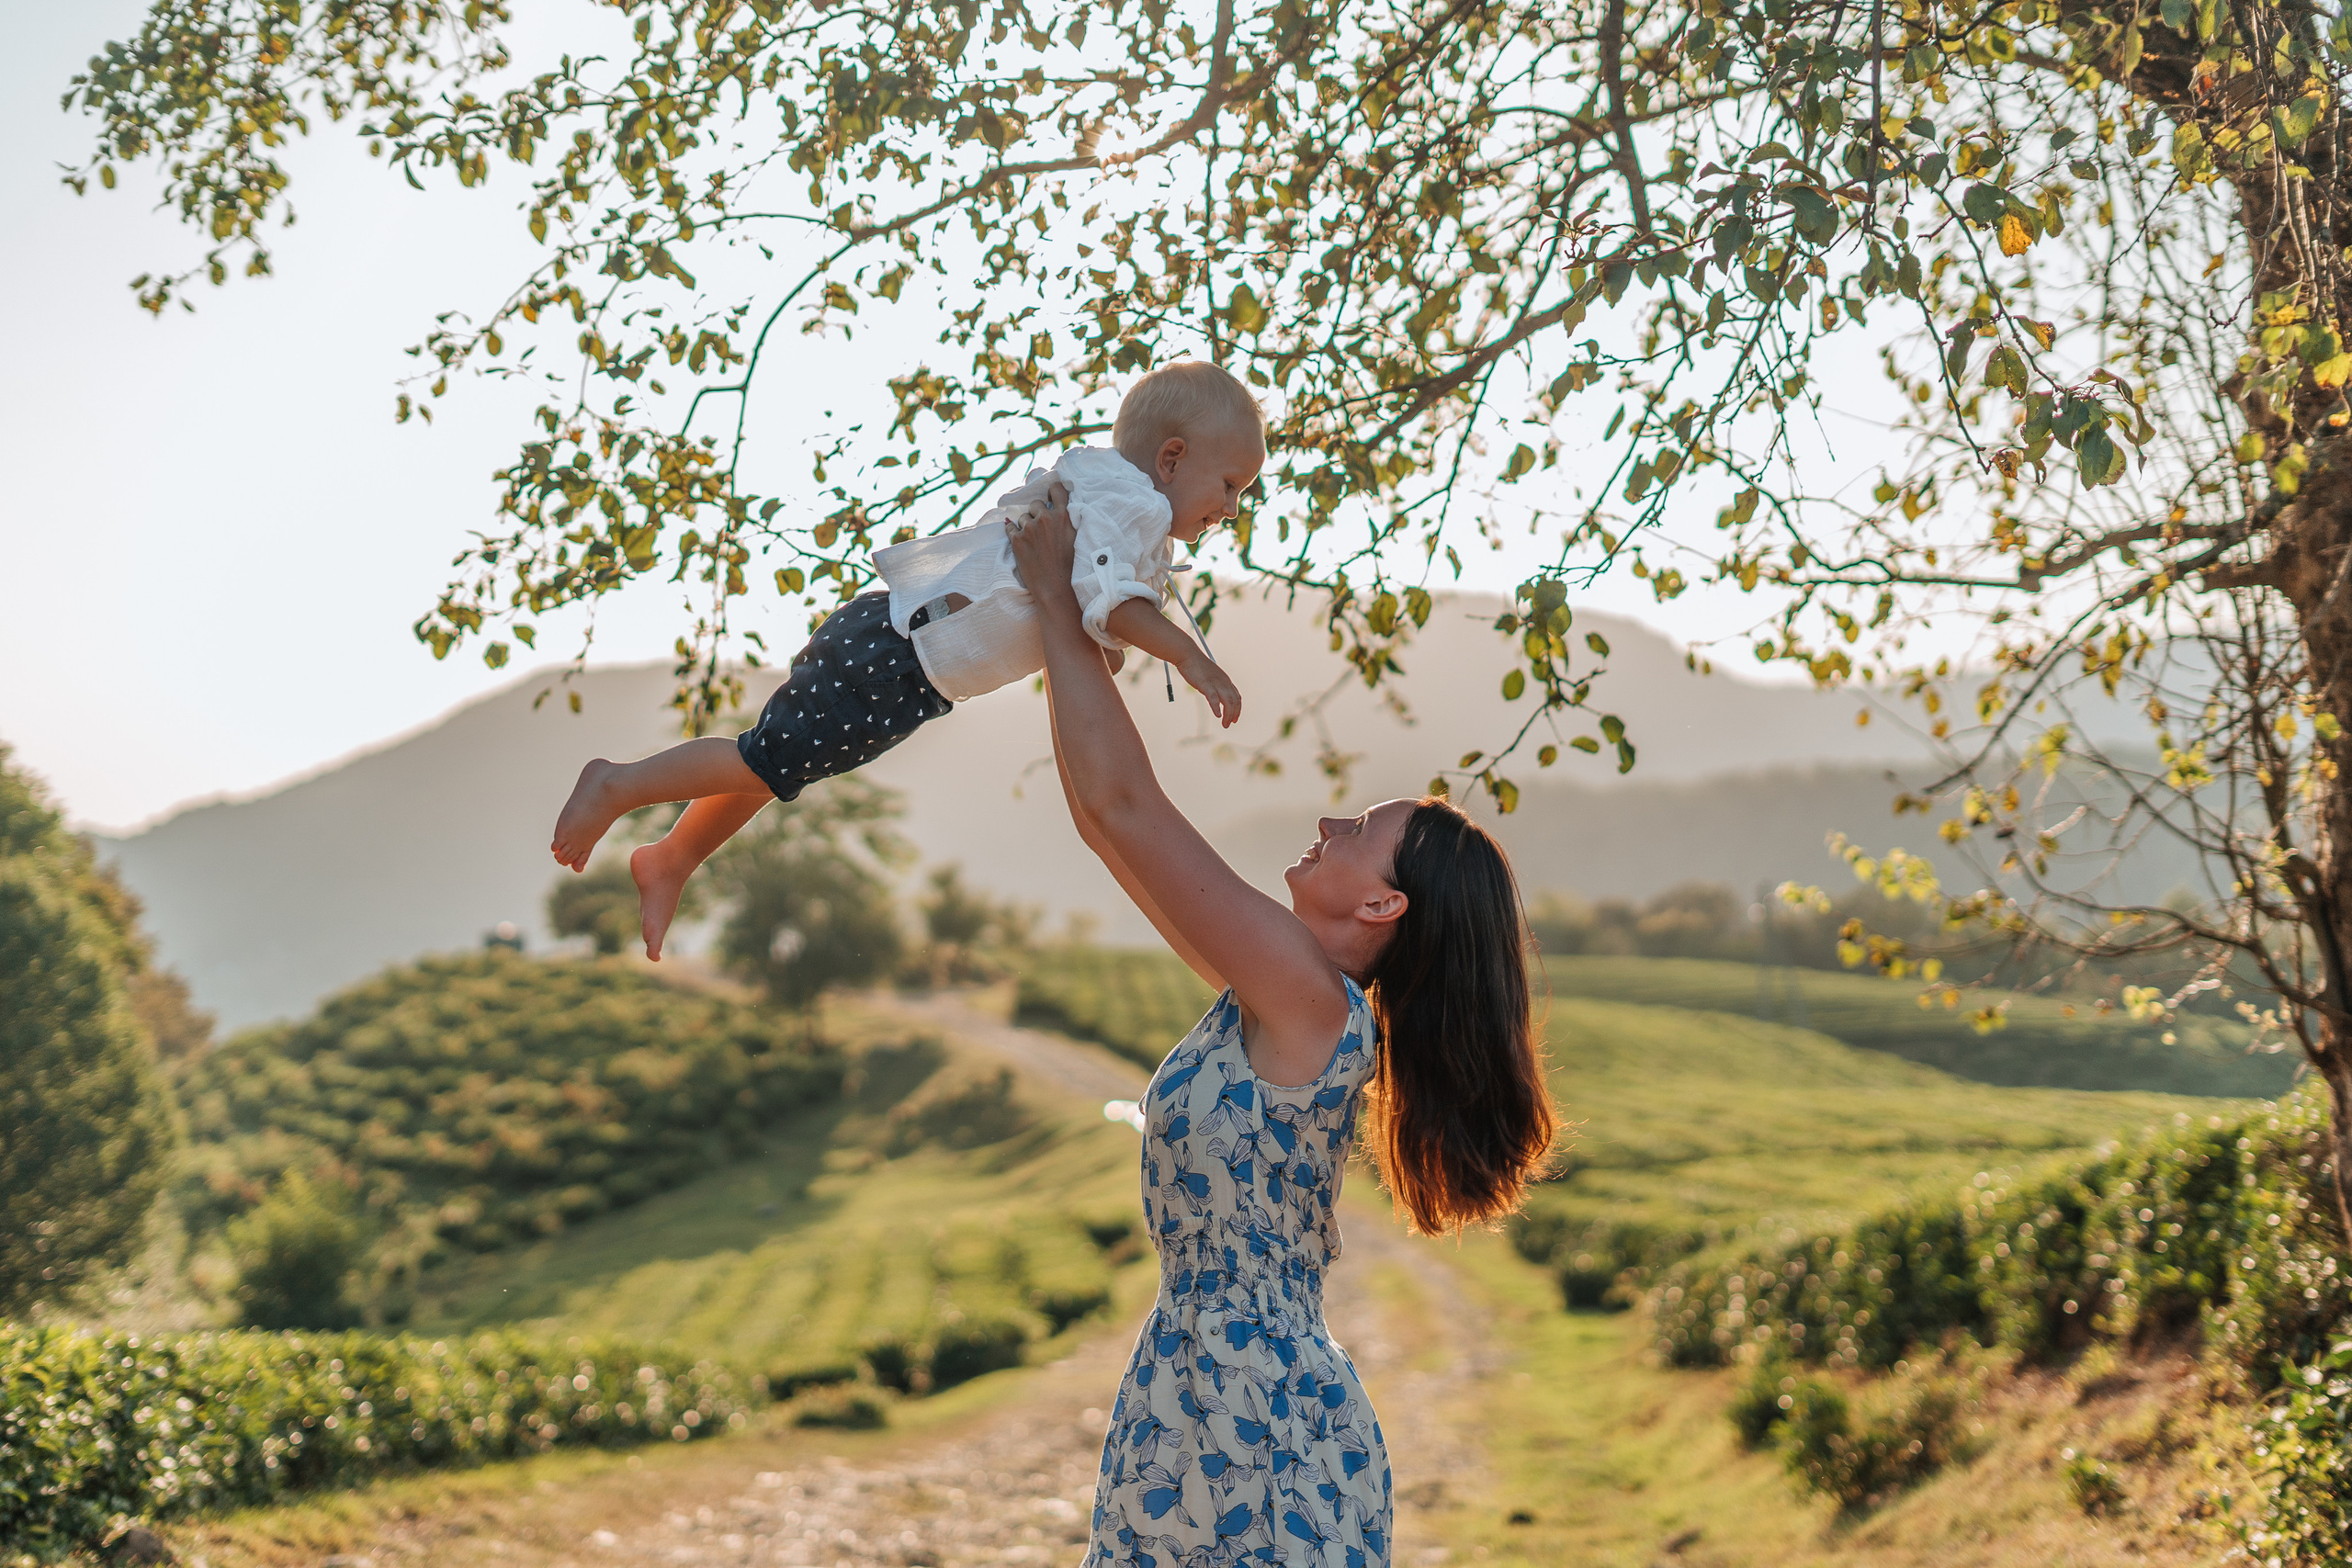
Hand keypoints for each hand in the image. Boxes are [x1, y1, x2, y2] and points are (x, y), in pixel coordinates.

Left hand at [1007, 482, 1078, 610]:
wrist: (1056, 588)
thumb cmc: (1070, 567)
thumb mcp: (1077, 538)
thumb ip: (1069, 521)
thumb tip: (1060, 508)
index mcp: (1064, 516)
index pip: (1056, 490)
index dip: (1052, 492)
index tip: (1050, 499)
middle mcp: (1046, 518)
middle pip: (1036, 504)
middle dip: (1037, 513)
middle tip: (1041, 529)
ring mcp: (1030, 528)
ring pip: (1023, 517)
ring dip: (1026, 525)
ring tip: (1034, 542)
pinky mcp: (1017, 540)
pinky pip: (1009, 527)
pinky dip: (1013, 532)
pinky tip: (1020, 541)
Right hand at [1180, 651, 1242, 726]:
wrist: (1187, 654)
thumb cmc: (1196, 665)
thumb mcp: (1209, 677)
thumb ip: (1213, 686)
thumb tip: (1213, 696)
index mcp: (1225, 680)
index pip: (1237, 697)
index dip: (1238, 709)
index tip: (1235, 718)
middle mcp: (1224, 682)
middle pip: (1234, 701)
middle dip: (1234, 714)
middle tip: (1230, 724)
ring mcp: (1216, 683)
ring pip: (1228, 702)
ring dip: (1228, 715)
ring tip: (1225, 724)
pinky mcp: (1206, 684)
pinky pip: (1214, 698)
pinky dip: (1217, 707)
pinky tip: (1217, 715)